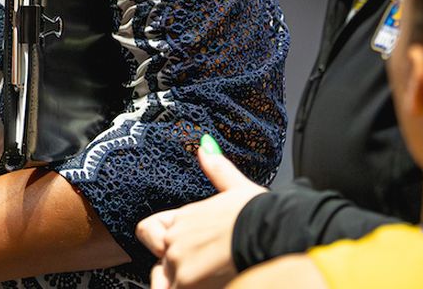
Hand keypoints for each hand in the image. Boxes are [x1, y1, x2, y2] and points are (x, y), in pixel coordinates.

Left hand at [134, 137, 265, 288]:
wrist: (273, 235)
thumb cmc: (262, 217)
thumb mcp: (239, 188)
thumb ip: (218, 170)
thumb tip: (205, 148)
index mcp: (184, 216)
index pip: (149, 230)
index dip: (160, 240)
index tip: (173, 247)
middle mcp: (175, 239)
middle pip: (160, 259)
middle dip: (176, 265)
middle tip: (204, 265)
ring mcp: (179, 263)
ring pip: (163, 279)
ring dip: (180, 281)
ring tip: (207, 276)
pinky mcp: (186, 284)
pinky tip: (206, 284)